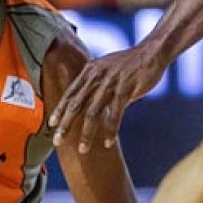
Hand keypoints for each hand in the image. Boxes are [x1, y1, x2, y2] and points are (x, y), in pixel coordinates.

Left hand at [50, 44, 168, 152]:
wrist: (151, 53)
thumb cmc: (129, 63)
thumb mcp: (106, 67)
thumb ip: (95, 82)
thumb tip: (88, 101)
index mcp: (90, 71)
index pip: (70, 93)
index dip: (59, 109)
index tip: (51, 124)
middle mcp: (96, 77)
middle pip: (76, 104)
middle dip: (65, 124)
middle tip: (57, 141)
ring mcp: (110, 84)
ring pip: (93, 113)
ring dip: (86, 133)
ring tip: (82, 149)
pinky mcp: (125, 90)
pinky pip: (115, 115)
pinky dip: (110, 130)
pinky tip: (107, 143)